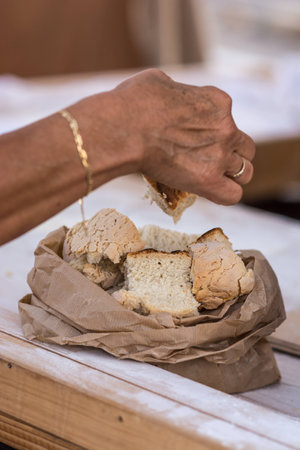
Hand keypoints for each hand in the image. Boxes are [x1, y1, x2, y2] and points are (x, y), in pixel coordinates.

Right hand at [114, 69, 254, 204]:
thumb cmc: (133, 103)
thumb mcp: (159, 82)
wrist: (124, 129)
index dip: (212, 130)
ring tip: (210, 179)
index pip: (228, 118)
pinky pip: (233, 195)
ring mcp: (220, 155)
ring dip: (230, 176)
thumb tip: (167, 95)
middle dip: (231, 154)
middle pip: (246, 147)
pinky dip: (224, 194)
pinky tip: (210, 192)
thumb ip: (174, 92)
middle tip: (208, 161)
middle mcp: (226, 127)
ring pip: (245, 172)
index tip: (195, 138)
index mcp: (217, 101)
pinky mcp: (209, 180)